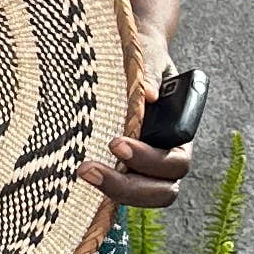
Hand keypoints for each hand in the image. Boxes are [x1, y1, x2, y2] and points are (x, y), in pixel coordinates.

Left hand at [80, 53, 187, 207]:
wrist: (128, 59)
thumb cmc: (142, 57)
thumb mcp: (147, 56)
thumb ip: (151, 72)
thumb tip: (149, 94)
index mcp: (180, 133)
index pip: (175, 163)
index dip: (148, 160)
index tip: (116, 144)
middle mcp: (167, 156)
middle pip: (162, 191)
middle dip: (127, 185)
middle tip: (88, 169)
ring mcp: (144, 167)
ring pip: (139, 196)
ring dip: (112, 190)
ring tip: (81, 172)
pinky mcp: (121, 168)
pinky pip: (118, 190)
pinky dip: (99, 189)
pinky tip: (72, 178)